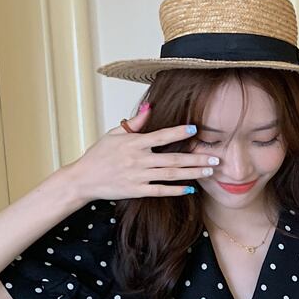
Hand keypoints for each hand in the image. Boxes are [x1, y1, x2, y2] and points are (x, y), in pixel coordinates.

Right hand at [63, 105, 216, 201]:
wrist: (84, 179)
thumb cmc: (99, 154)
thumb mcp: (114, 134)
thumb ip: (135, 123)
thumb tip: (150, 107)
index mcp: (133, 143)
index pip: (160, 136)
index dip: (178, 133)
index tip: (195, 130)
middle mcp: (138, 159)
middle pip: (173, 158)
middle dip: (196, 158)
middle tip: (215, 158)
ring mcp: (138, 176)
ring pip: (170, 174)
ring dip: (192, 173)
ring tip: (209, 171)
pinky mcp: (137, 191)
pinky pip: (160, 190)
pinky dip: (176, 190)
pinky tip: (191, 189)